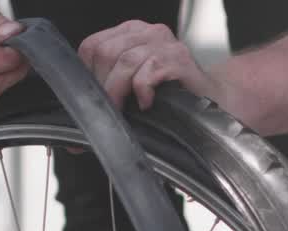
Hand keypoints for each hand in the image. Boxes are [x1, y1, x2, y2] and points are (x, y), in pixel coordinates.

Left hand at [79, 20, 225, 110]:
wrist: (214, 101)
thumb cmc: (171, 98)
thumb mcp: (134, 91)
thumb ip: (108, 100)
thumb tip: (73, 141)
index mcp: (131, 34)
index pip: (92, 45)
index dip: (87, 76)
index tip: (93, 101)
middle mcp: (147, 32)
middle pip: (106, 52)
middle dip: (103, 87)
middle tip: (110, 111)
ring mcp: (165, 43)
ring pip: (126, 60)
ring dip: (119, 90)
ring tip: (125, 110)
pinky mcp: (180, 59)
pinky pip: (150, 69)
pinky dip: (143, 89)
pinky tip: (146, 103)